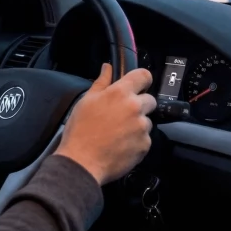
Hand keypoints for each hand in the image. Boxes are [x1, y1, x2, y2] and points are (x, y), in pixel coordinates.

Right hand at [54, 63, 155, 185]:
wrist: (82, 162)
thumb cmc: (80, 131)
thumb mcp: (86, 101)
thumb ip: (101, 82)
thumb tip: (107, 68)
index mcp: (120, 93)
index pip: (144, 75)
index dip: (142, 80)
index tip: (138, 85)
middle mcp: (135, 107)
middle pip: (149, 100)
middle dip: (139, 105)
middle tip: (121, 115)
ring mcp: (142, 127)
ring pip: (146, 121)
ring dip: (137, 125)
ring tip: (118, 133)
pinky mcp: (145, 145)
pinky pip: (145, 139)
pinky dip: (136, 141)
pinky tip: (120, 145)